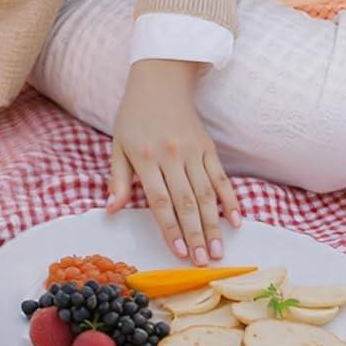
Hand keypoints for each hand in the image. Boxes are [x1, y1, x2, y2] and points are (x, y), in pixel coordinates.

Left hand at [105, 59, 241, 262]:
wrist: (159, 82)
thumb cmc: (133, 117)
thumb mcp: (117, 145)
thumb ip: (116, 179)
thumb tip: (110, 209)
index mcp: (145, 158)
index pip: (160, 201)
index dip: (170, 229)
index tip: (178, 254)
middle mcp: (171, 156)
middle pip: (186, 202)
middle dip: (196, 236)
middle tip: (203, 263)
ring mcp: (193, 152)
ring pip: (206, 195)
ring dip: (214, 225)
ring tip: (219, 252)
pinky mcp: (208, 147)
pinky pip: (221, 178)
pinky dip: (230, 200)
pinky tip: (235, 221)